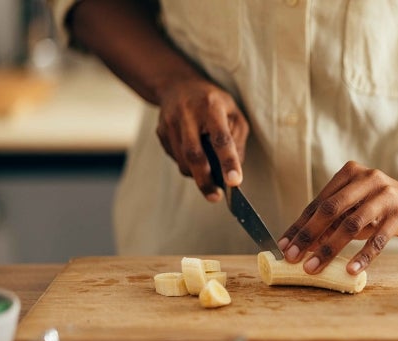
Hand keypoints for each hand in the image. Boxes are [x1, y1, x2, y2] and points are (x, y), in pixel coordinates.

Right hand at [155, 78, 248, 200]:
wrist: (178, 85)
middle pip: (194, 154)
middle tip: (215, 197)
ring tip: (209, 176)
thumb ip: (237, 139)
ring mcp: (170, 123)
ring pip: (183, 160)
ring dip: (197, 174)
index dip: (228, 162)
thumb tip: (235, 170)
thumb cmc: (213, 102)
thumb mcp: (233, 113)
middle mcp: (188, 114)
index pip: (221, 138)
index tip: (234, 182)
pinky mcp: (160, 132)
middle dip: (205, 180)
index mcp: (211, 106)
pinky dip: (188, 165)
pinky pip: (175, 158)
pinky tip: (195, 157)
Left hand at [277, 161, 397, 274]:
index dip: (300, 225)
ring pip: (352, 225)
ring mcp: (385, 197)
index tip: (284, 246)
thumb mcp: (355, 204)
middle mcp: (367, 180)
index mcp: (350, 173)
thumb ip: (333, 219)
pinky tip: (351, 269)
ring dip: (329, 248)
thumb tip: (303, 244)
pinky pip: (378, 239)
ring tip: (314, 267)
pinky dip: (363, 256)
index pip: (319, 202)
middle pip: (331, 210)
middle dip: (309, 236)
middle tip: (293, 257)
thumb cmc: (379, 204)